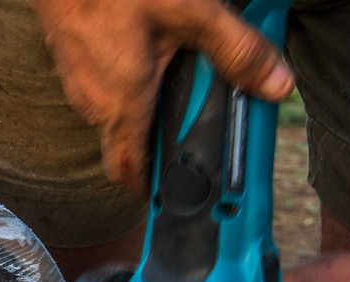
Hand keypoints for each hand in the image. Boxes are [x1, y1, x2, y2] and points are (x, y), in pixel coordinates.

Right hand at [30, 0, 294, 193]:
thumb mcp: (189, 12)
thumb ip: (236, 51)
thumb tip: (275, 85)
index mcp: (121, 106)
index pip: (128, 173)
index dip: (152, 192)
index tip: (178, 194)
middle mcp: (94, 103)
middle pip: (126, 145)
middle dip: (161, 144)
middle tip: (197, 128)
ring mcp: (79, 80)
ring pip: (117, 114)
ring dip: (147, 108)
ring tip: (182, 80)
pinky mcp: (74, 57)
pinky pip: (105, 87)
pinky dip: (131, 82)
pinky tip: (153, 48)